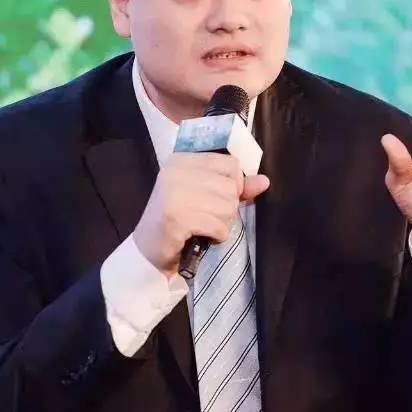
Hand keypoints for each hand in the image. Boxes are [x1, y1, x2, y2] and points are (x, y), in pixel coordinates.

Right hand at [133, 152, 270, 274]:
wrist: (147, 251)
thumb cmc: (178, 221)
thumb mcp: (205, 197)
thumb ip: (234, 186)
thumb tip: (264, 180)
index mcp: (182, 160)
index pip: (230, 164)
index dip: (233, 185)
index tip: (215, 199)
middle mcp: (176, 171)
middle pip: (231, 186)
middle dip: (227, 209)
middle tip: (207, 217)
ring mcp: (174, 193)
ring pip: (227, 207)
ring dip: (222, 224)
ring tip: (203, 227)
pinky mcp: (176, 216)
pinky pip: (218, 226)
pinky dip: (216, 236)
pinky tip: (201, 237)